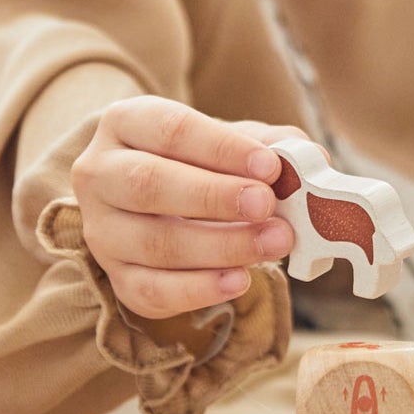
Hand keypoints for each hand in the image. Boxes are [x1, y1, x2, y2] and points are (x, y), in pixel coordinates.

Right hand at [71, 96, 312, 318]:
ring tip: (274, 242)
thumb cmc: (198, 160)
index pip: (169, 129)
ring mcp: (102, 230)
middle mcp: (100, 174)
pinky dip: (199, 289)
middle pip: (149, 184)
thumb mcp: (230, 140)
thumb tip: (314, 161)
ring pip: (153, 242)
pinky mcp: (115, 276)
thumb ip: (271, 145)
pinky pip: (151, 290)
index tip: (269, 166)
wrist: (153, 194)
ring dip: (219, 246)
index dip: (221, 148)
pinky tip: (240, 279)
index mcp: (125, 122)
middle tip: (266, 205)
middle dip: (214, 197)